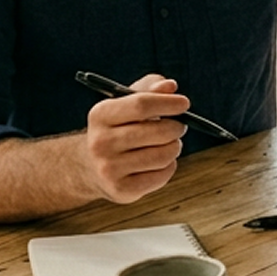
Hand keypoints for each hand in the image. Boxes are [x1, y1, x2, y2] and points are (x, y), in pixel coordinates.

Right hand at [82, 74, 186, 202]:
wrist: (91, 166)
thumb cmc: (119, 128)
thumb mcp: (127, 103)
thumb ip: (150, 88)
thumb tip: (170, 86)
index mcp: (100, 115)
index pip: (141, 105)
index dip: (168, 103)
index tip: (184, 104)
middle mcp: (100, 142)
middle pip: (158, 132)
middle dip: (177, 127)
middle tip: (178, 126)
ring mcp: (109, 168)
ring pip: (164, 155)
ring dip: (174, 148)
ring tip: (168, 144)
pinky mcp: (121, 189)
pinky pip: (162, 175)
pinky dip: (168, 167)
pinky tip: (158, 163)